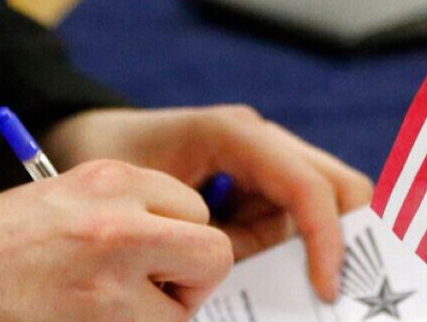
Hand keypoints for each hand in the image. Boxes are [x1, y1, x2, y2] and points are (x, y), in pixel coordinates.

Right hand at [0, 160, 231, 321]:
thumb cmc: (6, 243)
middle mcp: (119, 228)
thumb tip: (188, 235)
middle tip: (159, 287)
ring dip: (155, 316)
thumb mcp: (71, 194)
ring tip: (102, 307)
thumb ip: (133, 207)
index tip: (152, 248)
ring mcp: (110, 290)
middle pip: (213, 255)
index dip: (179, 234)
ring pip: (181, 313)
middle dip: (194, 276)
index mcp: (112, 181)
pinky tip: (89, 320)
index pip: (195, 208)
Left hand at [45, 106, 373, 301]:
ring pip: (323, 203)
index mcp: (236, 134)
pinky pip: (291, 217)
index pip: (307, 184)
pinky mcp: (257, 181)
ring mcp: (263, 159)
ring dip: (318, 246)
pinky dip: (293, 248)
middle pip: (336, 185)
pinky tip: (275, 275)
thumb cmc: (109, 163)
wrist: (81, 138)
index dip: (326, 237)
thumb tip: (256, 290)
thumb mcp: (151, 209)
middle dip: (346, 236)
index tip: (327, 290)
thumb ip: (209, 247)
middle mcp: (261, 140)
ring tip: (306, 290)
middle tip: (337, 292)